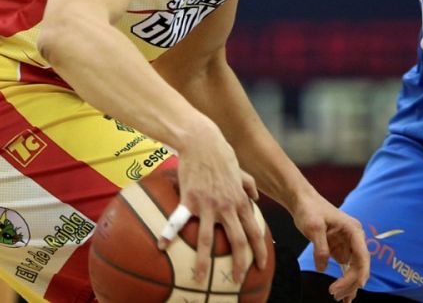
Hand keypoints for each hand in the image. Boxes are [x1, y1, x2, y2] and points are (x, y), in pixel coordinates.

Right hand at [165, 136, 265, 285]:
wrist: (202, 141)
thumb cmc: (221, 154)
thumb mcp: (241, 170)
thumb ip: (249, 184)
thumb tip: (256, 196)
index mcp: (240, 201)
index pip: (254, 231)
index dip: (259, 251)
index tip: (260, 266)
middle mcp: (227, 207)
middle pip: (237, 241)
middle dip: (239, 264)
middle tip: (237, 280)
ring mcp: (208, 205)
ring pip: (208, 240)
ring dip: (204, 262)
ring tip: (200, 279)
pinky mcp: (190, 200)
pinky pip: (178, 221)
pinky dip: (169, 234)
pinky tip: (162, 246)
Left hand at [288, 191, 369, 301]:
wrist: (302, 201)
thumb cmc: (310, 209)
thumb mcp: (313, 227)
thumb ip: (320, 248)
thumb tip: (322, 268)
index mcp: (354, 231)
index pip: (362, 257)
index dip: (358, 274)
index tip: (348, 287)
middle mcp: (354, 238)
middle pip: (359, 266)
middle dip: (350, 282)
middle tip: (334, 294)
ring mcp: (348, 244)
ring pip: (354, 269)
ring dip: (348, 284)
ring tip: (339, 298)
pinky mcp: (339, 249)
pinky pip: (346, 268)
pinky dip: (345, 281)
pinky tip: (343, 294)